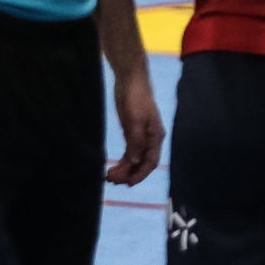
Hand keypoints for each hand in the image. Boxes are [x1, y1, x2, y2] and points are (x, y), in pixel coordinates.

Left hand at [105, 67, 164, 184]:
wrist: (131, 80)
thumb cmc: (136, 98)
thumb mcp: (135, 120)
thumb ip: (136, 141)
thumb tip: (135, 161)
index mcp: (155, 137)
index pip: (150, 162)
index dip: (140, 174)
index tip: (127, 184)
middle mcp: (150, 140)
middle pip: (142, 163)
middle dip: (128, 173)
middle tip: (111, 180)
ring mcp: (141, 137)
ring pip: (134, 159)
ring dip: (124, 170)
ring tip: (109, 176)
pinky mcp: (132, 132)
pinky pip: (129, 152)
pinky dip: (122, 162)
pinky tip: (113, 167)